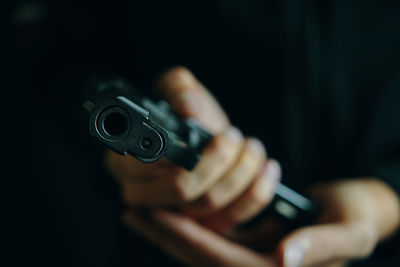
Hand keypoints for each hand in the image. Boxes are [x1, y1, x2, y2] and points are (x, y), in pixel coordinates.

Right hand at [105, 67, 279, 226]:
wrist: (202, 138)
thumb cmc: (187, 117)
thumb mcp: (178, 91)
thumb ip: (177, 89)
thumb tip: (187, 106)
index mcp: (127, 161)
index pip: (148, 164)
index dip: (182, 151)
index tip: (209, 134)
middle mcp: (144, 193)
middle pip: (180, 189)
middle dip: (216, 161)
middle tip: (231, 137)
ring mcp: (172, 213)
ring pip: (208, 204)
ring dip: (240, 172)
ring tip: (252, 148)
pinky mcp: (200, 224)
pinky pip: (231, 219)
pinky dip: (256, 194)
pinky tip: (266, 169)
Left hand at [123, 178, 399, 266]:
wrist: (358, 212)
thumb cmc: (356, 220)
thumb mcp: (349, 233)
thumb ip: (320, 246)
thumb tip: (285, 258)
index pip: (218, 258)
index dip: (185, 236)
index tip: (154, 215)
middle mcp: (256, 265)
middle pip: (199, 254)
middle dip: (164, 235)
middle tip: (133, 213)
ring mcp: (250, 254)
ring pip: (200, 245)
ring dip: (170, 228)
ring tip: (141, 208)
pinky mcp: (249, 242)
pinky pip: (211, 234)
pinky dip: (189, 221)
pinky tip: (172, 206)